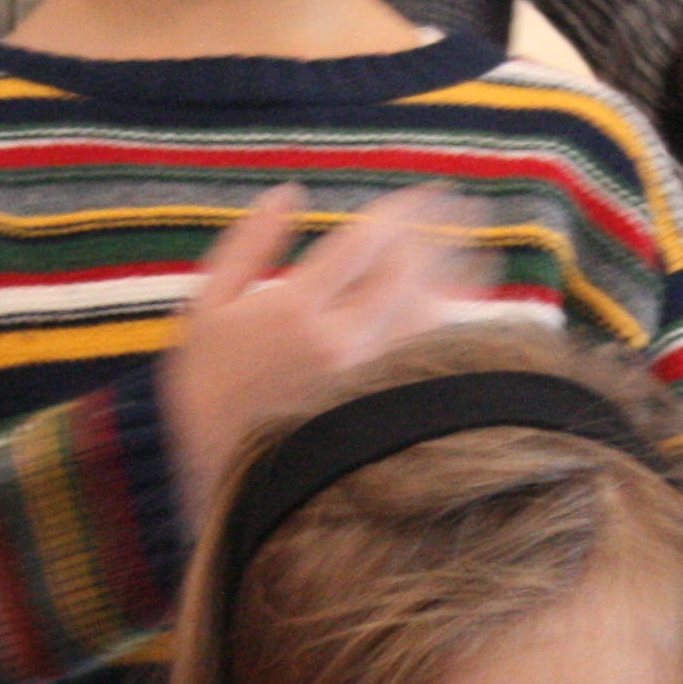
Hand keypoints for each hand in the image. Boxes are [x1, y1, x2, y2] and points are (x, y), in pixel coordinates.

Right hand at [160, 184, 489, 517]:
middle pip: (409, 270)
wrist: (226, 490)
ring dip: (461, 268)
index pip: (365, 241)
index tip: (421, 193)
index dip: (401, 210)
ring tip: (481, 237)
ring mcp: (373, 381)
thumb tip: (289, 194)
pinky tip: (474, 300)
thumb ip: (245, 247)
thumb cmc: (207, 398)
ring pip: (433, 309)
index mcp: (295, 310)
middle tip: (461, 202)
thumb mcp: (202, 313)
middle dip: (439, 228)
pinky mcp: (390, 411)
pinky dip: (460, 320)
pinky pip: (437, 354)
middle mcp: (345, 341)